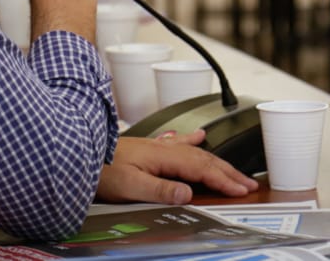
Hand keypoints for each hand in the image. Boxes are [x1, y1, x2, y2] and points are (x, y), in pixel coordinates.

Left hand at [96, 133, 257, 204]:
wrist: (81, 152)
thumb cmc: (102, 170)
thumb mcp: (130, 186)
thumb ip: (160, 189)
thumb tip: (188, 193)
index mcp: (164, 157)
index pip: (202, 169)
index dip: (224, 180)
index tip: (242, 189)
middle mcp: (165, 149)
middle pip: (205, 159)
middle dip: (229, 172)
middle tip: (249, 184)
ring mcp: (158, 147)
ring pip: (196, 152)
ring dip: (217, 162)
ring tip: (234, 170)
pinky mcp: (150, 149)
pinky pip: (180, 143)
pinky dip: (193, 140)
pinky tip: (199, 136)